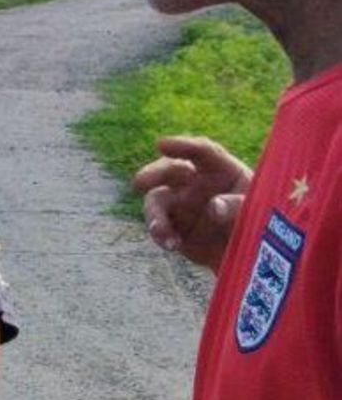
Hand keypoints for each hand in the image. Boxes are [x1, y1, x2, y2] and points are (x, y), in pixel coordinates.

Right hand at [133, 135, 251, 269]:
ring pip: (157, 199)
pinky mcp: (173, 225)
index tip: (161, 145)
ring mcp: (181, 202)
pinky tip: (171, 245)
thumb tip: (213, 206)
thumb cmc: (260, 222)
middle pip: (169, 170)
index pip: (201, 151)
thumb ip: (237, 206)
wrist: (252, 254)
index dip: (181, 145)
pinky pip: (159, 226)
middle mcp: (195, 181)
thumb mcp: (257, 211)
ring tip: (159, 230)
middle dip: (153, 174)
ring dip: (154, 213)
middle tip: (140, 182)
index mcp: (220, 168)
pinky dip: (161, 234)